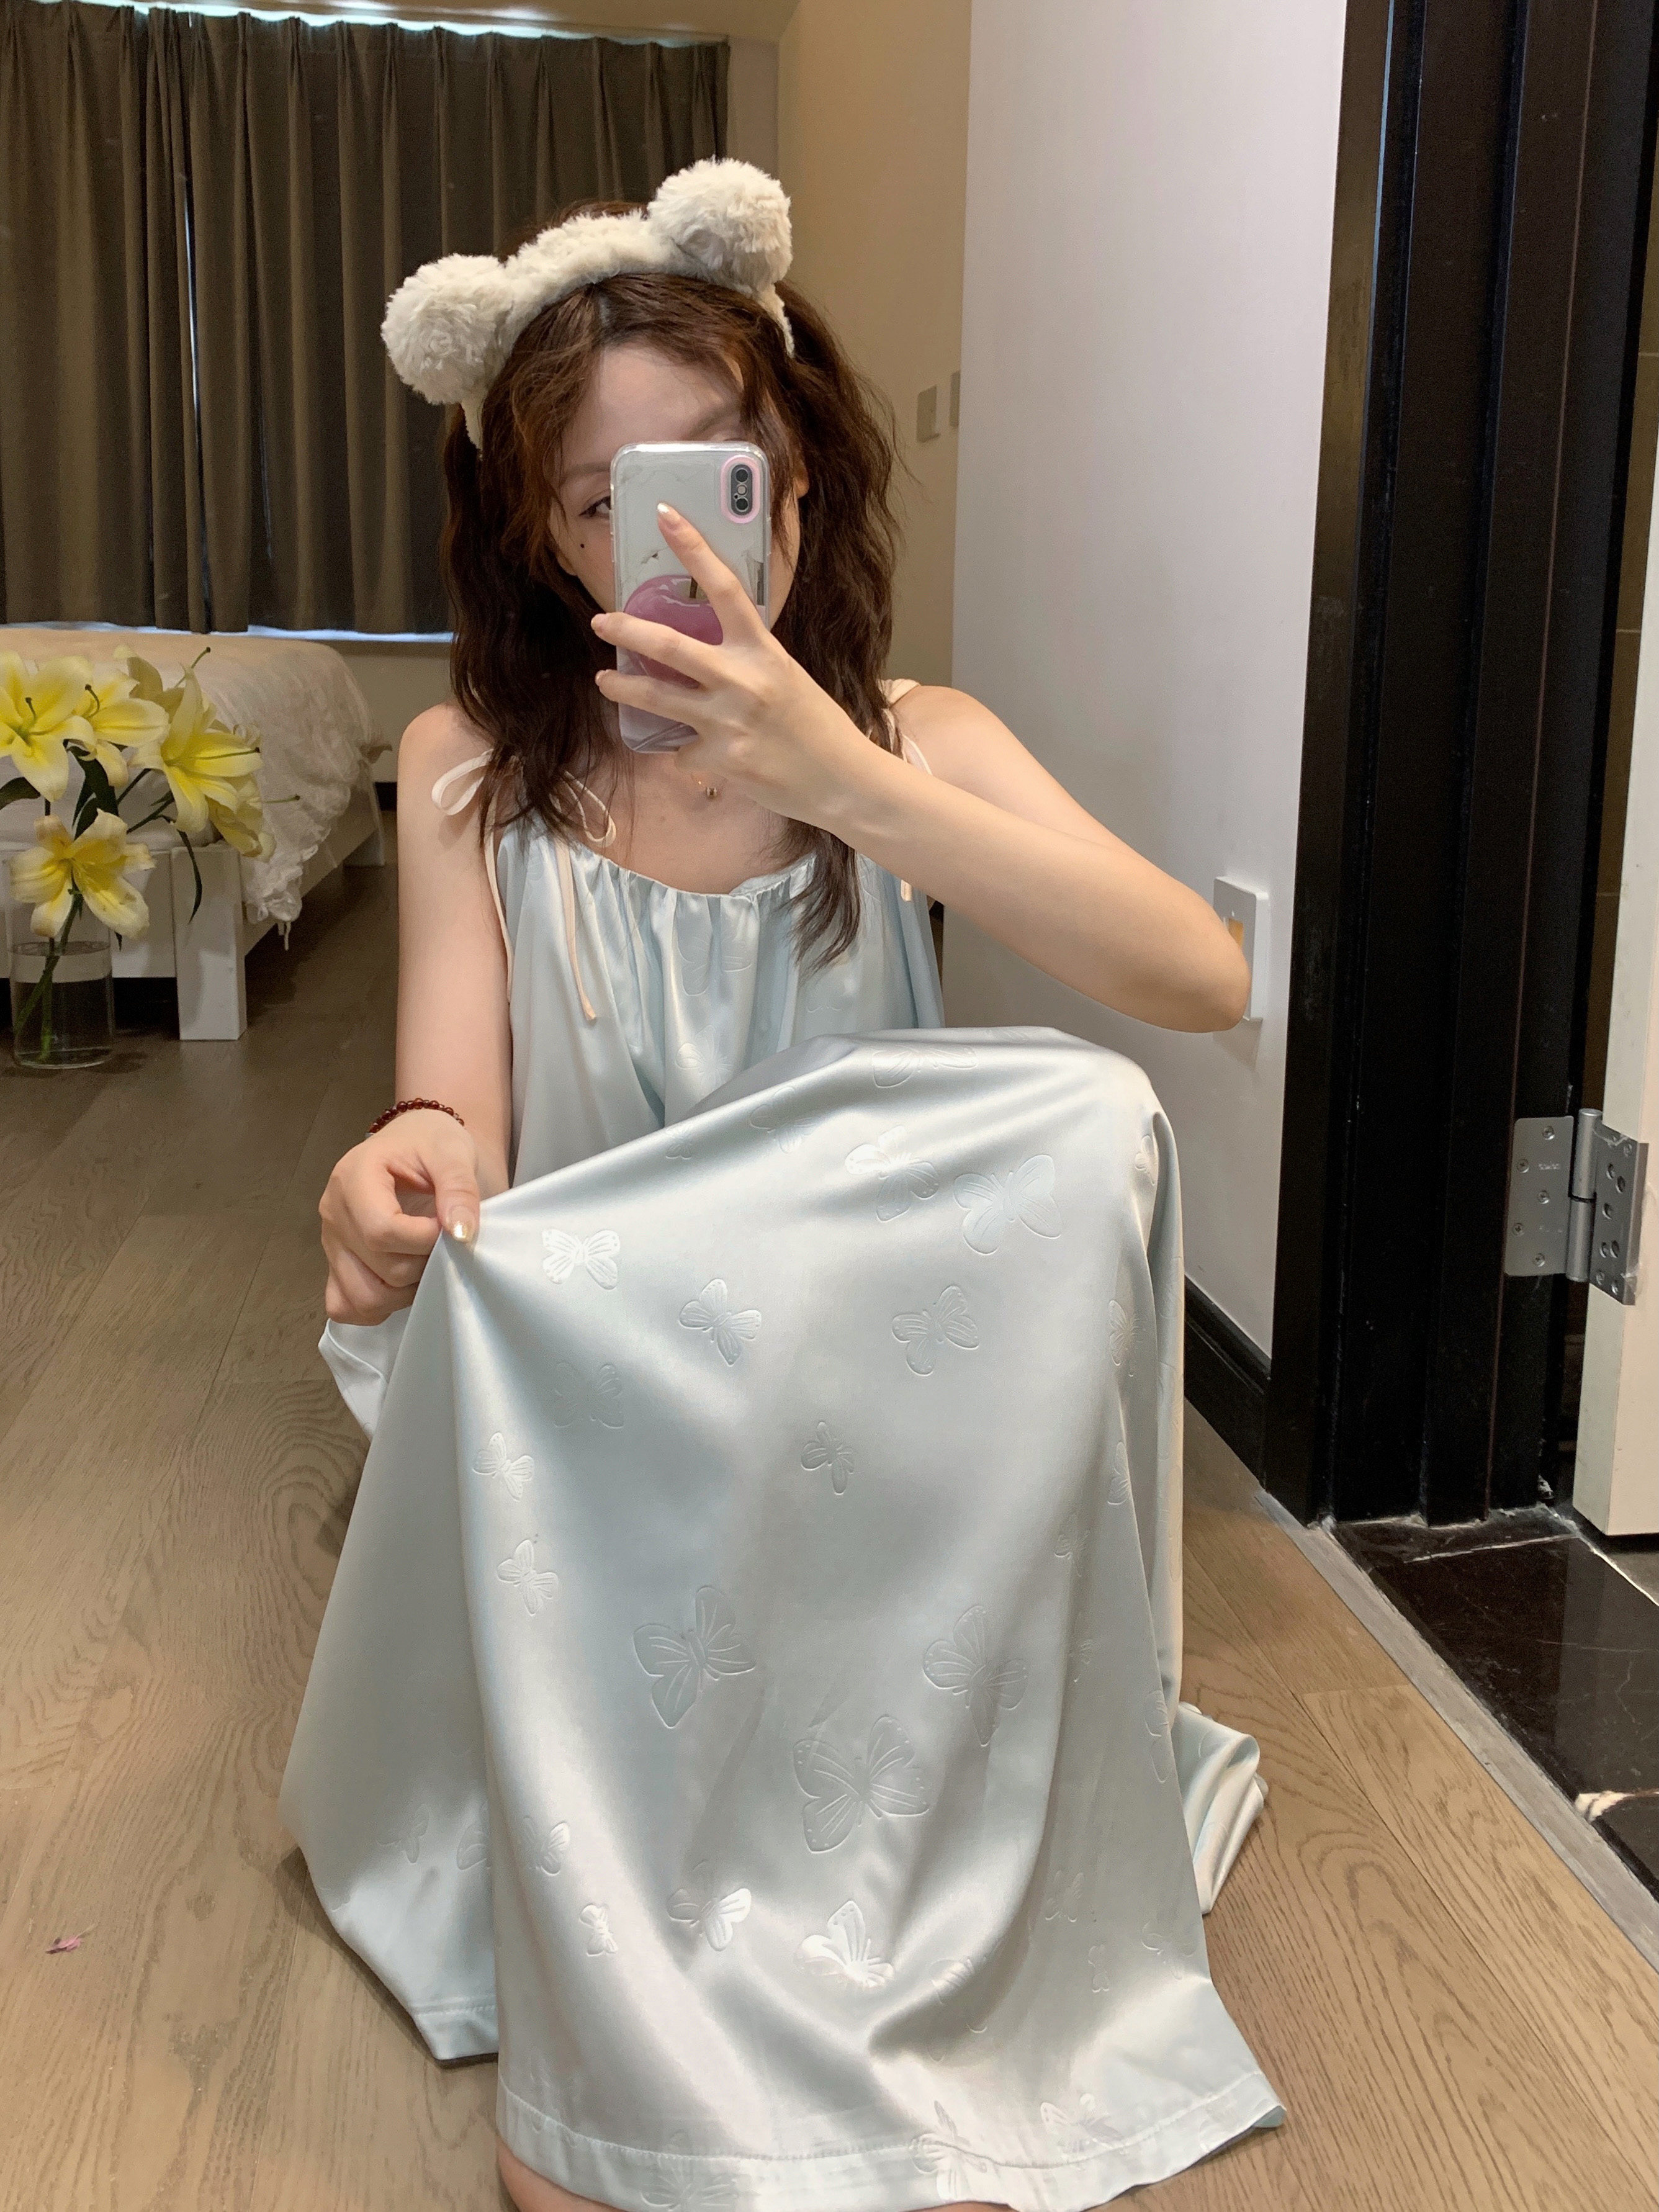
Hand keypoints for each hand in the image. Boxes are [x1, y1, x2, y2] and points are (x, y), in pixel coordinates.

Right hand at [319, 1109, 481, 1326]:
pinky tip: (402, 1283)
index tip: (450, 1228)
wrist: (416, 1144)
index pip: (381, 1231)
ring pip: (363, 1297)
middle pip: (379, 1268)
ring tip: (425, 1262)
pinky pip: (345, 1306)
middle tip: (443, 1244)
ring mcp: (331, 1243)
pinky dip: (377, 1306)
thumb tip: (460, 1234)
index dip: (424, 1240)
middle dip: (423, 1265)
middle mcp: (333, 1213)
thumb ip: (459, 1190)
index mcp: (352, 1178)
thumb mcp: (452, 1153)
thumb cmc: (431, 1144)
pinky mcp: (336, 1264)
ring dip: (405, 1292)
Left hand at [589, 506, 876, 825]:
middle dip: (626, 630)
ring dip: (622, 687)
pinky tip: (710, 757)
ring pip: (656, 697)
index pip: (724, 587)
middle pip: (669, 645)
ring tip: (605, 682)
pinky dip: (689, 753)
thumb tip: (703, 657)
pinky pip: (683, 751)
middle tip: (601, 621)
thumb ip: (746, 662)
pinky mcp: (718, 759)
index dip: (694, 549)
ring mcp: (726, 721)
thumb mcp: (785, 678)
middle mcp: (742, 680)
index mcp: (763, 651)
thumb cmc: (816, 726)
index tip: (665, 516)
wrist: (841, 780)